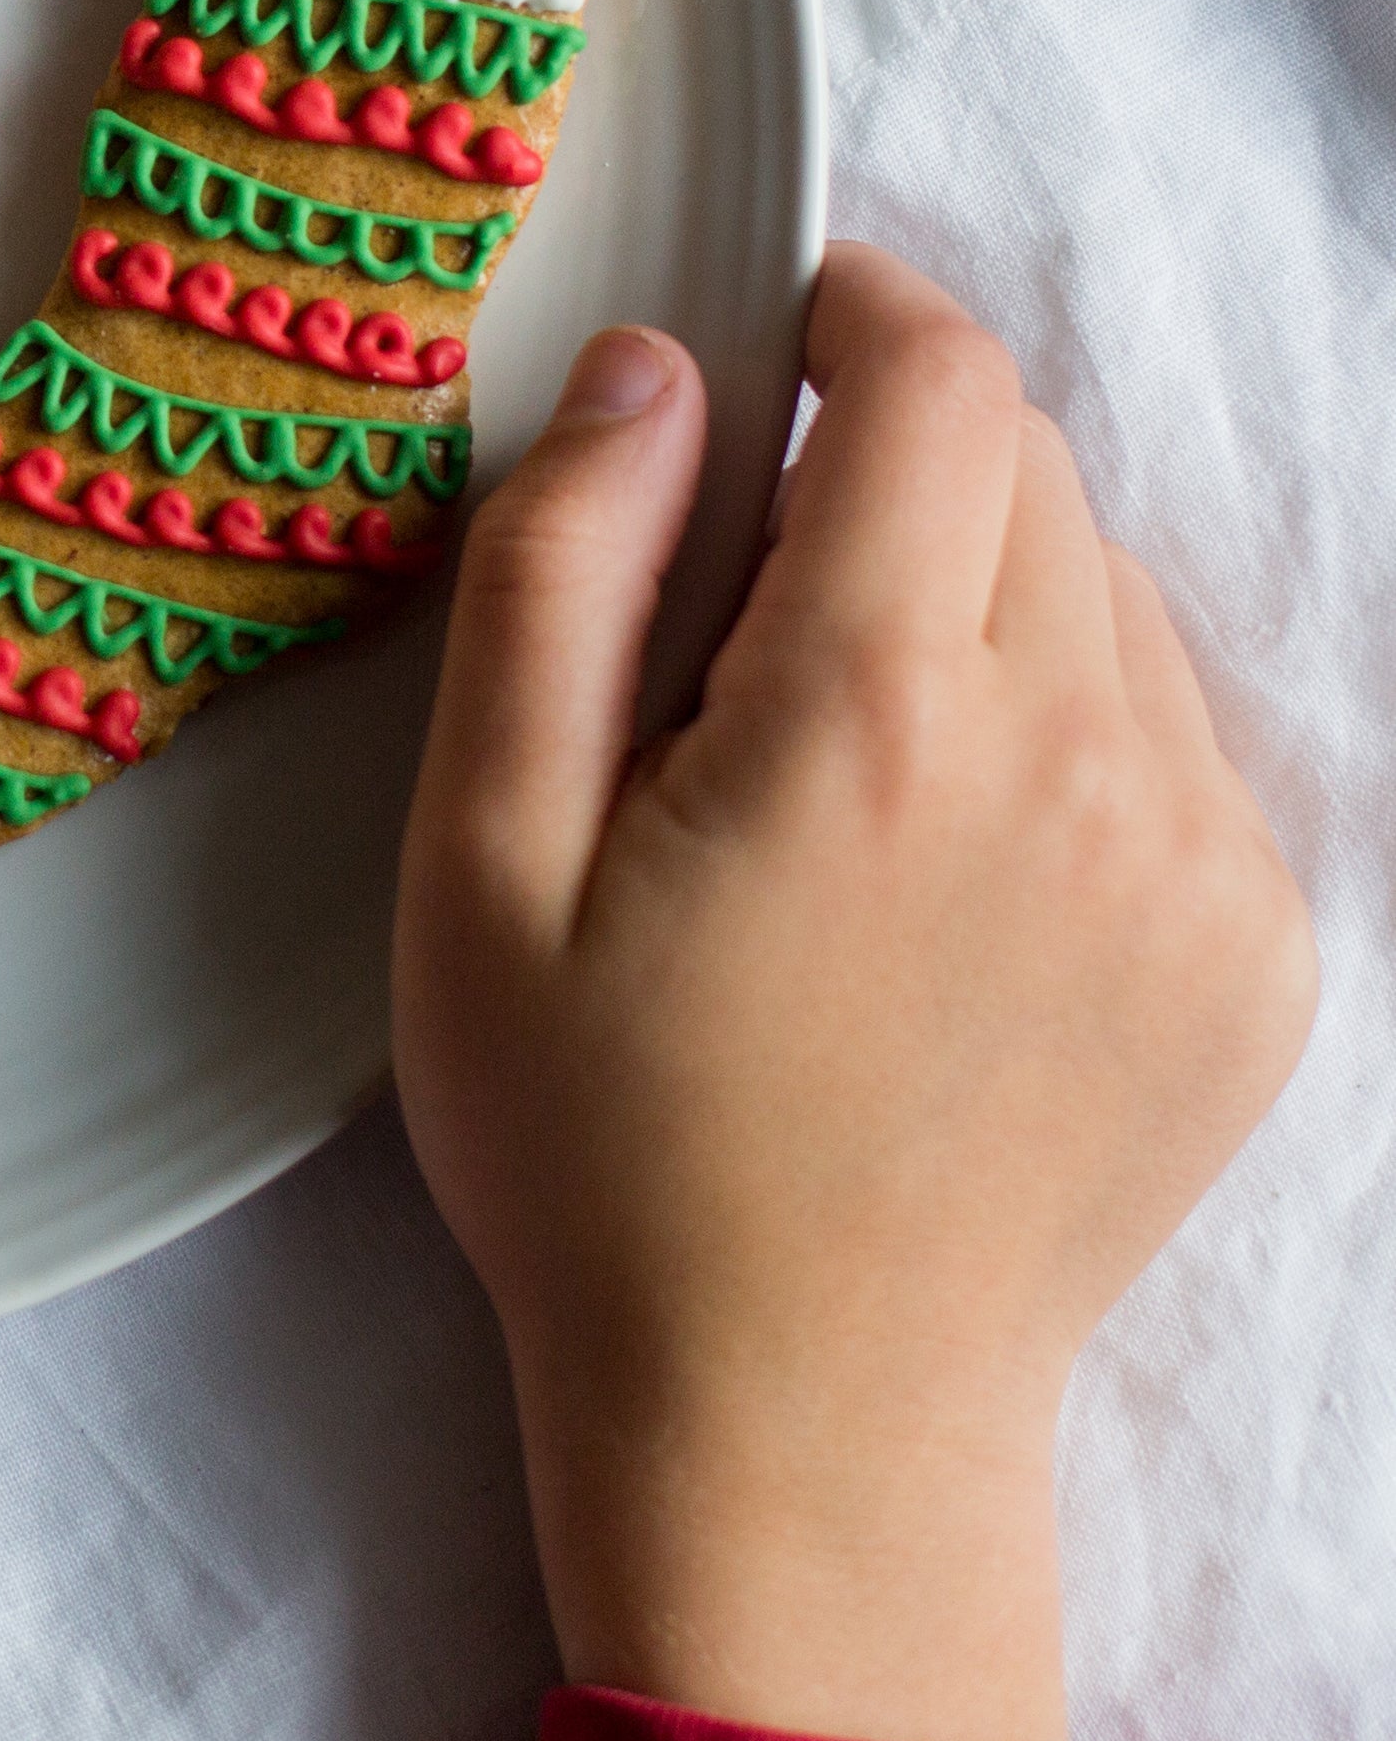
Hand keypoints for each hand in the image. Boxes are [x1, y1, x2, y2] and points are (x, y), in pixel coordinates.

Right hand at [394, 245, 1312, 1740]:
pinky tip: (939, 851)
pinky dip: (1061, 721)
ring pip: (1109, 591)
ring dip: (983, 594)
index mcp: (877, 714)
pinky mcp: (1257, 957)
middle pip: (1030, 469)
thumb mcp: (482, 852)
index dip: (860, 310)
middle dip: (898, 464)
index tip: (783, 330)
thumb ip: (559, 571)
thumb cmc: (598, 1145)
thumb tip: (651, 373)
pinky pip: (1170, 732)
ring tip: (838, 748)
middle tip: (750, 597)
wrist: (797, 1430)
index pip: (944, 382)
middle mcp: (1085, 763)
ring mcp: (1202, 868)